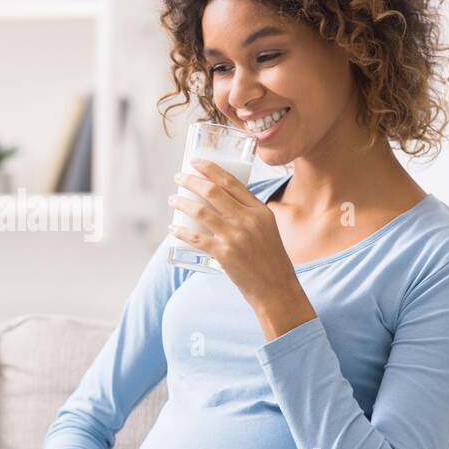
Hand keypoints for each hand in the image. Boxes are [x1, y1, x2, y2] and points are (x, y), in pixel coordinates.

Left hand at [168, 159, 317, 340]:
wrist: (276, 287)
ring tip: (172, 199)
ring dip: (182, 202)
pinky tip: (173, 228)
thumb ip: (248, 214)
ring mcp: (235, 237)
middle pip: (213, 192)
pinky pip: (196, 238)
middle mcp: (248, 220)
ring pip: (201, 211)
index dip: (211, 168)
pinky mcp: (224, 254)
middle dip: (191, 180)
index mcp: (259, 210)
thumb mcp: (266, 228)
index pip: (232, 182)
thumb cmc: (270, 258)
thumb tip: (222, 201)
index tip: (195, 161)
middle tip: (178, 176)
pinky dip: (181, 232)